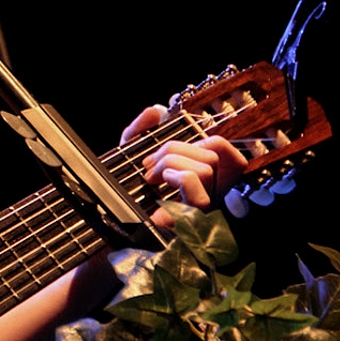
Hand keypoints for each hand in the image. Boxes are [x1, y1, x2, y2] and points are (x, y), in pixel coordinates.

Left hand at [120, 106, 246, 226]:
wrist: (111, 229)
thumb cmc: (124, 194)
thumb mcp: (128, 157)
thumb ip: (140, 131)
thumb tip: (156, 111)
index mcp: (202, 183)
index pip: (228, 154)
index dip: (204, 143)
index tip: (170, 152)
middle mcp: (209, 198)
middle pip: (211, 156)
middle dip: (173, 151)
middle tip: (149, 167)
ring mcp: (203, 211)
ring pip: (205, 169)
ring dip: (170, 164)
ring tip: (150, 178)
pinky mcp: (192, 222)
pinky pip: (194, 184)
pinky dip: (175, 175)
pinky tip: (158, 184)